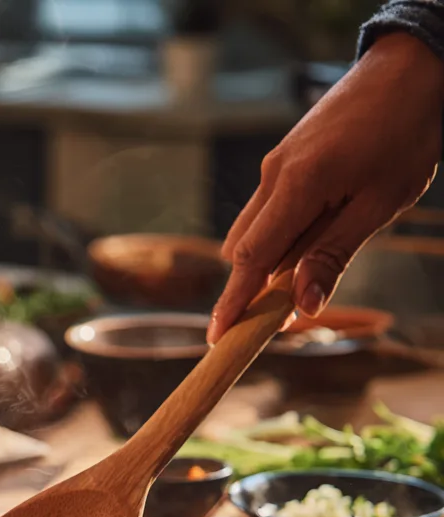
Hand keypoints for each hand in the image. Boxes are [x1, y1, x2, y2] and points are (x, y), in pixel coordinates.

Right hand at [208, 32, 443, 344]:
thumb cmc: (406, 132)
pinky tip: (314, 234)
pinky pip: (268, 211)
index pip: (251, 260)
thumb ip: (333, 255)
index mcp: (296, 186)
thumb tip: (302, 307)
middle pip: (243, 251)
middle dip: (252, 288)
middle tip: (280, 317)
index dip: (233, 303)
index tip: (217, 337)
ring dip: (269, 261)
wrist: (412, 66)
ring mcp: (274, 166)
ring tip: (307, 271)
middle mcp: (273, 176)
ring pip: (253, 231)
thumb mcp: (380, 204)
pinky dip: (279, 236)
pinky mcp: (283, 160)